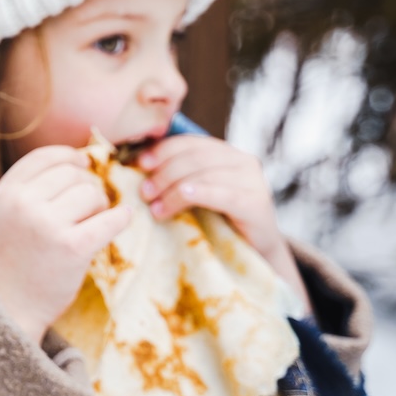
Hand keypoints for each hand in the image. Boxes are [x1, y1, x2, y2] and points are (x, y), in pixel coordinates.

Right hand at [0, 145, 131, 343]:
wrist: (11, 304)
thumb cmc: (16, 257)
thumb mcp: (9, 213)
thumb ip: (34, 186)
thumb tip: (85, 158)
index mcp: (6, 192)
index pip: (45, 157)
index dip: (70, 157)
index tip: (84, 166)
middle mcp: (23, 204)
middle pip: (73, 175)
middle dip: (86, 188)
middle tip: (85, 211)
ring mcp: (47, 224)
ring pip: (92, 194)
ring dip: (99, 206)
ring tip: (90, 224)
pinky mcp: (73, 247)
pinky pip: (110, 219)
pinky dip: (121, 218)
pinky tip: (122, 220)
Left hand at [137, 135, 307, 304]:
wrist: (255, 254)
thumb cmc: (219, 223)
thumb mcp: (197, 193)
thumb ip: (179, 176)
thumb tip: (139, 167)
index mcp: (226, 153)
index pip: (190, 142)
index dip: (162, 150)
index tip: (139, 164)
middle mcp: (243, 160)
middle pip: (194, 157)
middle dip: (164, 172)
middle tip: (144, 192)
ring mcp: (253, 180)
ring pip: (204, 174)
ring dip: (172, 189)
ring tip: (154, 207)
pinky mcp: (256, 202)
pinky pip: (220, 193)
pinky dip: (195, 193)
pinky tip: (176, 200)